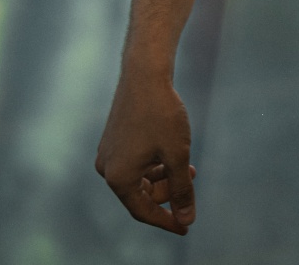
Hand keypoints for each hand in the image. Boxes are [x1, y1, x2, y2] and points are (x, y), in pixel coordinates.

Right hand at [95, 71, 195, 232]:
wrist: (144, 72)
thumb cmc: (162, 113)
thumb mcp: (177, 155)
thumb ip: (182, 190)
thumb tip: (187, 218)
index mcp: (119, 178)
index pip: (144, 211)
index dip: (167, 220)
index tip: (186, 225)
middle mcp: (108, 168)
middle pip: (140, 195)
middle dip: (167, 192)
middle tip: (191, 181)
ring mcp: (108, 152)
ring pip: (139, 177)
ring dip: (163, 176)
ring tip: (188, 166)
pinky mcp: (113, 137)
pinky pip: (134, 161)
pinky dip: (154, 162)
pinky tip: (171, 152)